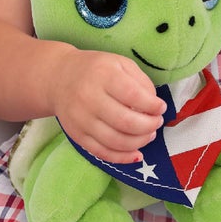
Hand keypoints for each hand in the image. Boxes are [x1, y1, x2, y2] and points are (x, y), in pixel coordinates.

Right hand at [50, 48, 167, 164]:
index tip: (161, 107)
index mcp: (102, 75)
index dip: (152, 105)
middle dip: (149, 126)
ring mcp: (81, 119)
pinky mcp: (77, 136)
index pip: (132, 95)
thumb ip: (140, 81)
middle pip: (125, 121)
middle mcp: (89, 97)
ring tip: (149, 134)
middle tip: (157, 122)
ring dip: (139, 142)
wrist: (58, 78)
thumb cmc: (96, 69)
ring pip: (115, 141)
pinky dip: (123, 157)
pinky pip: (103, 153)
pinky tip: (137, 154)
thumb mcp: (119, 63)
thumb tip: (155, 106)